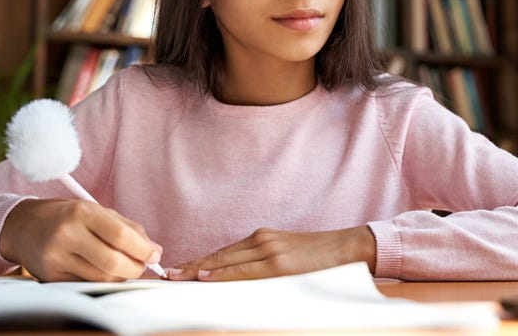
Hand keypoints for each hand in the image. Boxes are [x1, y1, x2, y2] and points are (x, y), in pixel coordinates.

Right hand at [0, 199, 162, 281]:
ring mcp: (56, 257)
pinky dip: (102, 280)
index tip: (154, 255)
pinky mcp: (50, 275)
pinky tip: (103, 271)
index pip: (121, 236)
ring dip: (121, 276)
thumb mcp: (98, 211)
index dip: (143, 249)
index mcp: (82, 213)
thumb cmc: (68, 216)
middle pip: (113, 262)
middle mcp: (67, 234)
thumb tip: (155, 251)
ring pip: (101, 278)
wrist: (23, 226)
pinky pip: (86, 283)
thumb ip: (129, 228)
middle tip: (143, 265)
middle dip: (136, 268)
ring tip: (124, 266)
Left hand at [166, 225, 376, 280]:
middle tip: (168, 276)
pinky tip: (205, 278)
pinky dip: (222, 275)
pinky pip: (244, 272)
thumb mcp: (287, 254)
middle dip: (191, 267)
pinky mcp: (280, 265)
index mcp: (263, 238)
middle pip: (218, 256)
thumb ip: (262, 263)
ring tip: (178, 279)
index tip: (178, 270)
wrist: (350, 248)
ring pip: (226, 262)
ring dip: (199, 271)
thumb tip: (233, 279)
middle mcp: (262, 241)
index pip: (222, 253)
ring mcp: (270, 252)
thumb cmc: (320, 257)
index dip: (198, 262)